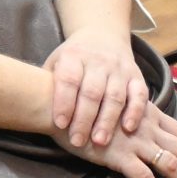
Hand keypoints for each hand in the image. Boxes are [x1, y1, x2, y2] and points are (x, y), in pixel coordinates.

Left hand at [47, 31, 147, 149]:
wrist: (102, 36)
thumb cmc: (73, 58)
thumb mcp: (57, 61)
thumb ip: (50, 82)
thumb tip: (36, 109)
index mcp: (74, 56)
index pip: (68, 80)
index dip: (64, 102)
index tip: (60, 124)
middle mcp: (98, 61)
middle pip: (92, 92)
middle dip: (84, 119)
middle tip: (77, 141)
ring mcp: (119, 68)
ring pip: (115, 96)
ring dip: (107, 120)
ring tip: (99, 141)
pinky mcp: (136, 76)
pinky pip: (140, 94)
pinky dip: (135, 111)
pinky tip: (128, 128)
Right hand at [80, 105, 176, 177]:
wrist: (59, 106)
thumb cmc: (83, 106)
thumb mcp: (116, 105)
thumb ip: (133, 115)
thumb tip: (143, 128)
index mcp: (148, 114)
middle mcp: (146, 127)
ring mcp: (133, 142)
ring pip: (171, 164)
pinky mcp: (118, 156)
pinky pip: (144, 177)